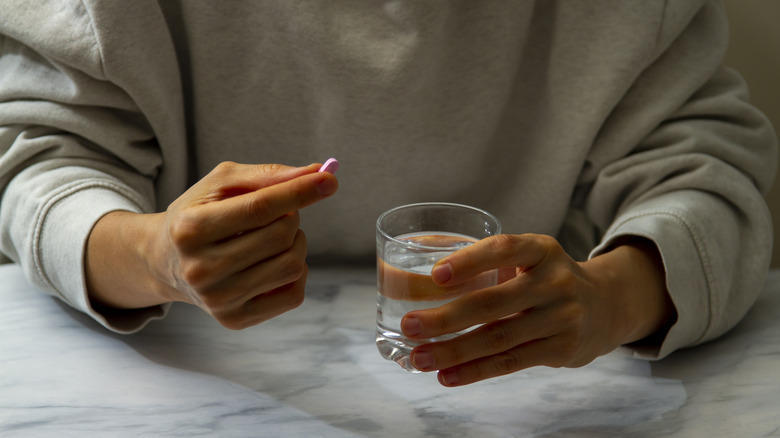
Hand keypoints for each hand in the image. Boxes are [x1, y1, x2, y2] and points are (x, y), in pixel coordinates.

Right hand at [86, 161, 337, 328]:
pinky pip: (293, 294)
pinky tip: (274, 263)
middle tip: (279, 214)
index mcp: (191, 228)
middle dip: (292, 218)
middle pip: (280, 236)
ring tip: (274, 238)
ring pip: (292, 265)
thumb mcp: (221, 184)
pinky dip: (296, 273)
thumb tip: (316, 173)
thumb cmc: (199, 214)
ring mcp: (218, 299)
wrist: (166, 261)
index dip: (299, 193)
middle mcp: (201, 268)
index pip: (259, 208)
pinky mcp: (235, 320)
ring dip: (296, 244)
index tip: (329, 180)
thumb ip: (267, 176)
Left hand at [400, 234, 674, 385]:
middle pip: (492, 303)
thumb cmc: (548, 279)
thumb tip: (423, 282)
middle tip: (410, 325)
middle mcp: (554, 282)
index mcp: (542, 250)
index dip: (470, 261)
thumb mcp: (532, 258)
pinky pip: (509, 363)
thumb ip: (492, 266)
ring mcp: (561, 318)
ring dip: (452, 351)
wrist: (607, 306)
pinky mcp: (560, 350)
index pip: (504, 249)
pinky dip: (474, 371)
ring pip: (497, 339)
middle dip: (445, 318)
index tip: (435, 275)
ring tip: (418, 357)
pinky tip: (446, 375)